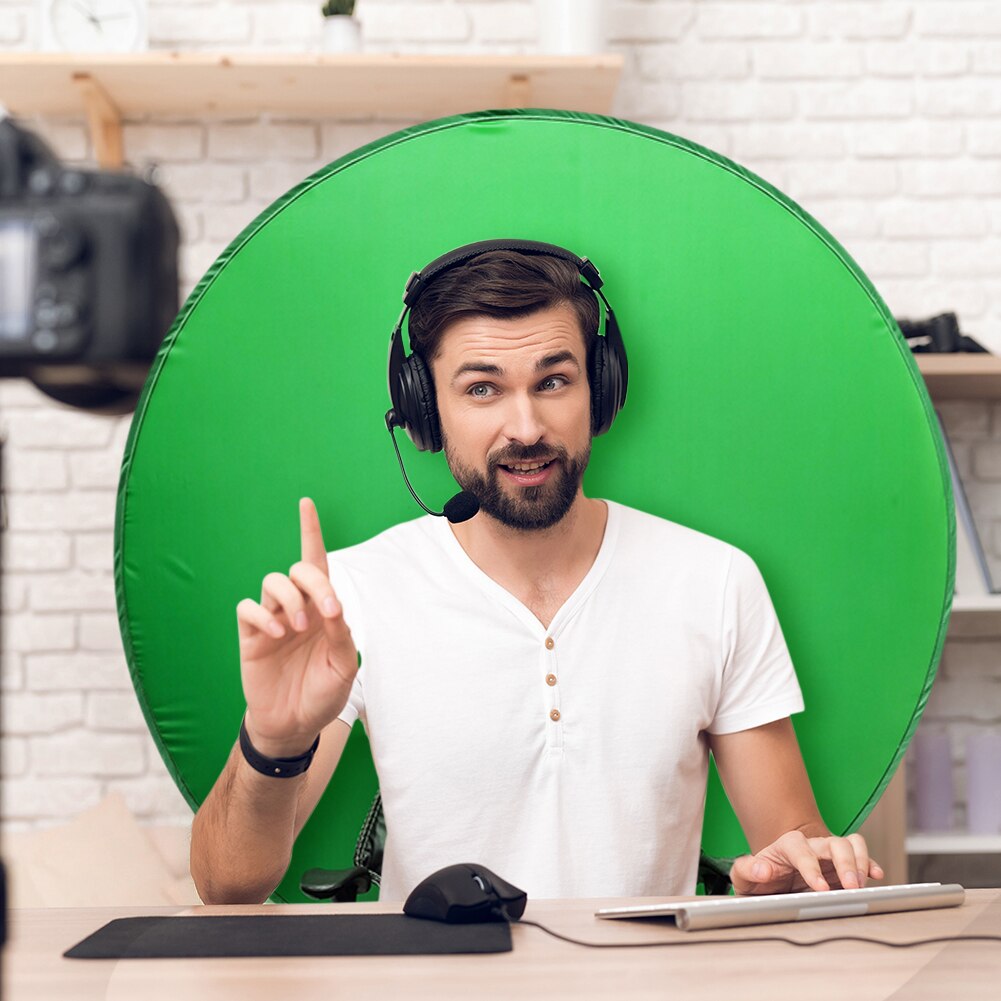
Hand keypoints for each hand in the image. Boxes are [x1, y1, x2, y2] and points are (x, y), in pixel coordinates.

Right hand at [236, 498, 357, 757]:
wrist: (296, 726)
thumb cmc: (322, 693)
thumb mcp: (344, 665)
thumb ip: (341, 632)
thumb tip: (333, 603)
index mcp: (322, 610)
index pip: (316, 564)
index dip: (310, 533)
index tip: (306, 503)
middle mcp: (297, 608)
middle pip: (298, 569)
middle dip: (313, 580)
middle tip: (326, 609)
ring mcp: (272, 620)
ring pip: (272, 582)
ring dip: (290, 598)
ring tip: (299, 628)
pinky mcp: (250, 636)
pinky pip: (247, 608)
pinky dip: (262, 615)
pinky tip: (278, 634)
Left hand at [729, 831, 883, 895]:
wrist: (771, 882)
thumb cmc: (759, 879)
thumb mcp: (744, 878)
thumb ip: (747, 871)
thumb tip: (761, 869)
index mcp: (787, 846)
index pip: (801, 849)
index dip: (812, 868)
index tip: (820, 888)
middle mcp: (811, 845)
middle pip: (833, 843)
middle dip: (844, 863)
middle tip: (851, 888)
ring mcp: (828, 854)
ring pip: (851, 844)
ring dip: (860, 862)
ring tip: (862, 884)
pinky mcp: (842, 866)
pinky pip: (861, 855)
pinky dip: (871, 863)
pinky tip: (876, 875)